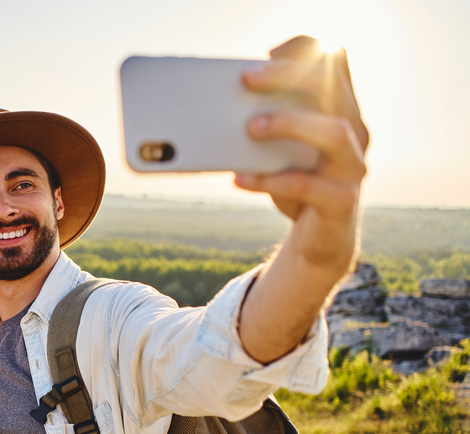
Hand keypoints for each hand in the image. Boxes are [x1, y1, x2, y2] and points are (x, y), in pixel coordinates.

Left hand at [235, 35, 367, 272]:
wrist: (318, 238)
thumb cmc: (295, 185)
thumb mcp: (280, 151)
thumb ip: (267, 125)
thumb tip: (221, 107)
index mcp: (340, 111)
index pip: (334, 62)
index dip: (304, 50)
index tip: (268, 52)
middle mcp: (355, 132)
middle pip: (331, 88)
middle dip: (288, 76)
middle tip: (248, 79)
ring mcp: (353, 166)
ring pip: (334, 133)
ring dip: (290, 124)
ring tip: (251, 127)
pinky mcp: (343, 201)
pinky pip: (308, 185)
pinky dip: (270, 180)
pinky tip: (240, 179)